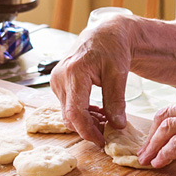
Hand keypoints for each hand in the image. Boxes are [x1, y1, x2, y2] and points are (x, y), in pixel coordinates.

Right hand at [50, 15, 136, 143]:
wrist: (104, 33)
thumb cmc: (113, 48)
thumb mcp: (119, 74)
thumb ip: (116, 101)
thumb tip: (117, 126)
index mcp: (74, 73)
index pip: (75, 112)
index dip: (88, 131)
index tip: (102, 141)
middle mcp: (60, 77)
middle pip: (69, 116)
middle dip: (89, 128)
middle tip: (108, 131)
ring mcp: (56, 81)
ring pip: (68, 113)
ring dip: (86, 121)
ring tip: (106, 118)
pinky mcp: (58, 83)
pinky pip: (67, 105)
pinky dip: (82, 112)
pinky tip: (98, 111)